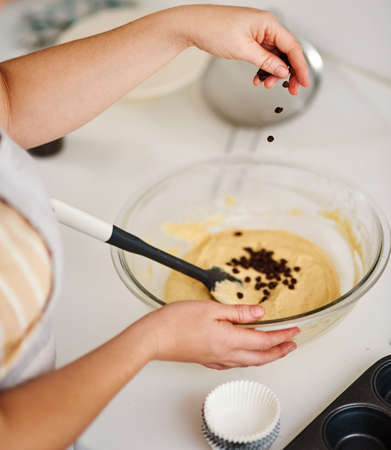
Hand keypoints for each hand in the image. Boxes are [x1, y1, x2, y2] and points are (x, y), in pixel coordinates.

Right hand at [140, 301, 298, 369]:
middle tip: (292, 344)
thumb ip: (238, 312)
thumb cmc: (178, 321)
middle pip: (261, 357)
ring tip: (274, 349)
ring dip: (266, 356)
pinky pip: (235, 363)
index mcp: (230, 340)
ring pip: (249, 362)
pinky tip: (245, 354)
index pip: (264, 341)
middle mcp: (226, 354)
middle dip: (280, 351)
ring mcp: (216, 359)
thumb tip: (260, 313)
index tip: (295, 331)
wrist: (155, 336)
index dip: (282, 336)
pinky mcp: (207, 360)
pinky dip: (248, 359)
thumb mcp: (212, 309)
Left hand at [175, 5, 308, 94]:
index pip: (292, 47)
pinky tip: (258, 78)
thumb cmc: (214, 30)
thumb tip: (282, 70)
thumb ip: (266, 62)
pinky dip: (263, 69)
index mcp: (268, 23)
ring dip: (273, 73)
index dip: (300, 66)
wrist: (194, 26)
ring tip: (265, 84)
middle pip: (286, 53)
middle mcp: (266, 27)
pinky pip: (263, 56)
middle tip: (290, 89)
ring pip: (275, 57)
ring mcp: (258, 33)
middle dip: (288, 73)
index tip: (304, 82)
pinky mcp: (250, 40)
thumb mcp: (243, 50)